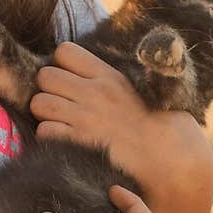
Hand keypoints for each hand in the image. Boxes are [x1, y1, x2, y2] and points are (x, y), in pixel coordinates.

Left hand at [30, 42, 212, 199]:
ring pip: (38, 103)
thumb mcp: (144, 89)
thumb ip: (113, 79)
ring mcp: (84, 118)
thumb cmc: (164, 126)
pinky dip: (50, 138)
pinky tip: (65, 142)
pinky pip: (44, 132)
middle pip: (44, 76)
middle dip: (48, 89)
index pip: (64, 51)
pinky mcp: (79, 143)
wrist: (174, 161)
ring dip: (45, 114)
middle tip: (62, 103)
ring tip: (61, 122)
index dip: (61, 65)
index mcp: (110, 76)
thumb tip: (91, 74)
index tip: (71, 79)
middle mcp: (94, 92)